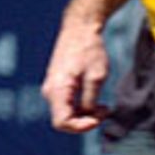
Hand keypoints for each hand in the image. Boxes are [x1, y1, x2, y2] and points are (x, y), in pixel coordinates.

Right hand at [42, 16, 111, 132]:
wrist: (80, 28)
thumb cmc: (89, 49)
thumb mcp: (96, 77)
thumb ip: (90, 101)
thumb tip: (88, 116)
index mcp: (57, 90)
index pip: (62, 123)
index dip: (81, 127)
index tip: (98, 119)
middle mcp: (49, 91)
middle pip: (64, 120)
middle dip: (85, 121)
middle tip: (105, 111)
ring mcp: (52, 88)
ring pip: (66, 113)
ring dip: (85, 114)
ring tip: (104, 107)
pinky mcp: (57, 84)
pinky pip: (67, 104)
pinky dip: (81, 107)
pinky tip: (96, 100)